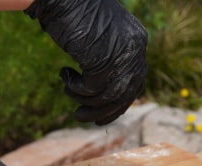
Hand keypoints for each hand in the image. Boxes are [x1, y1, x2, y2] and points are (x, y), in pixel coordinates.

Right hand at [26, 0, 147, 125]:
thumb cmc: (75, 12)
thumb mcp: (100, 39)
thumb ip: (109, 61)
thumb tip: (109, 95)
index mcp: (137, 42)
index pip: (135, 84)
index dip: (119, 105)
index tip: (100, 117)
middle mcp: (135, 49)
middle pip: (125, 95)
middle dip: (103, 111)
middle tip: (80, 117)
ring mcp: (122, 54)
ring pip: (108, 96)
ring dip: (84, 101)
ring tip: (67, 91)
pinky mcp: (105, 59)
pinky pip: (91, 89)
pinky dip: (76, 88)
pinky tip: (64, 74)